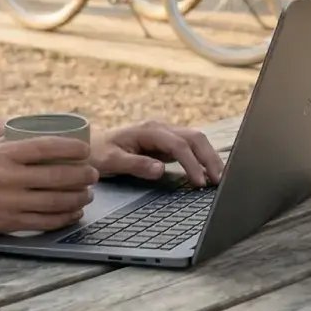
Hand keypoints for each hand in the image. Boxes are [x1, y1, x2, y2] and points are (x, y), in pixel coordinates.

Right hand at [0, 137, 97, 236]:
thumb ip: (10, 145)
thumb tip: (41, 137)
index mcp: (3, 154)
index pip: (46, 147)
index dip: (72, 149)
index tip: (85, 150)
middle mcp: (8, 177)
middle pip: (58, 176)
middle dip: (83, 176)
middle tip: (93, 175)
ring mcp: (8, 201)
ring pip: (55, 201)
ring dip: (78, 198)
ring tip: (88, 194)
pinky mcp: (6, 223)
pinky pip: (43, 222)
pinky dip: (64, 218)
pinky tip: (74, 213)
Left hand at [92, 120, 224, 187]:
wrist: (91, 144)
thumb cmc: (98, 152)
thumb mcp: (111, 161)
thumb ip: (136, 165)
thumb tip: (160, 170)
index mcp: (149, 130)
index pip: (178, 144)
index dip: (191, 163)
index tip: (199, 182)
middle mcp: (161, 128)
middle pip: (195, 138)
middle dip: (209, 158)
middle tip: (220, 180)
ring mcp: (165, 135)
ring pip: (196, 141)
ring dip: (209, 157)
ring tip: (220, 178)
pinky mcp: (167, 144)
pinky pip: (190, 148)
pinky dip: (202, 159)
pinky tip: (208, 173)